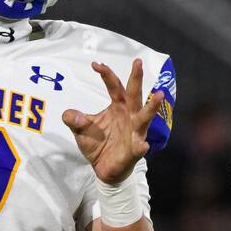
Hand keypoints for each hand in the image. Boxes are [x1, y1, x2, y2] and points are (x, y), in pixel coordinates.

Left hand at [62, 58, 165, 183]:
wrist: (103, 169)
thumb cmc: (97, 144)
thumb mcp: (80, 129)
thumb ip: (73, 119)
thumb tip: (71, 115)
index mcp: (118, 107)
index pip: (114, 87)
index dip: (106, 74)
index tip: (95, 64)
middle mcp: (129, 116)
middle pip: (134, 94)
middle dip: (136, 79)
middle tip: (138, 62)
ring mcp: (134, 132)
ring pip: (144, 117)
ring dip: (152, 107)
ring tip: (159, 94)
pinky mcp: (134, 150)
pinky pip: (138, 148)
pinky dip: (141, 146)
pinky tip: (143, 145)